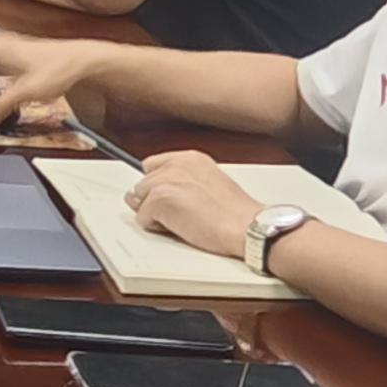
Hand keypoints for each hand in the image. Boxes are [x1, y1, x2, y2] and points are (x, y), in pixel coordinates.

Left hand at [123, 152, 259, 259]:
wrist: (247, 226)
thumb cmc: (235, 213)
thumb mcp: (210, 185)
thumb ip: (183, 183)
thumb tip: (157, 194)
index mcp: (190, 158)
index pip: (152, 166)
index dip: (156, 185)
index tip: (165, 197)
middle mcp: (176, 164)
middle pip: (142, 184)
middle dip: (154, 201)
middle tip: (181, 215)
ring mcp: (166, 180)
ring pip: (139, 201)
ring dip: (155, 214)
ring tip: (183, 221)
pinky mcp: (160, 199)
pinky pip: (142, 219)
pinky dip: (157, 228)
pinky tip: (181, 228)